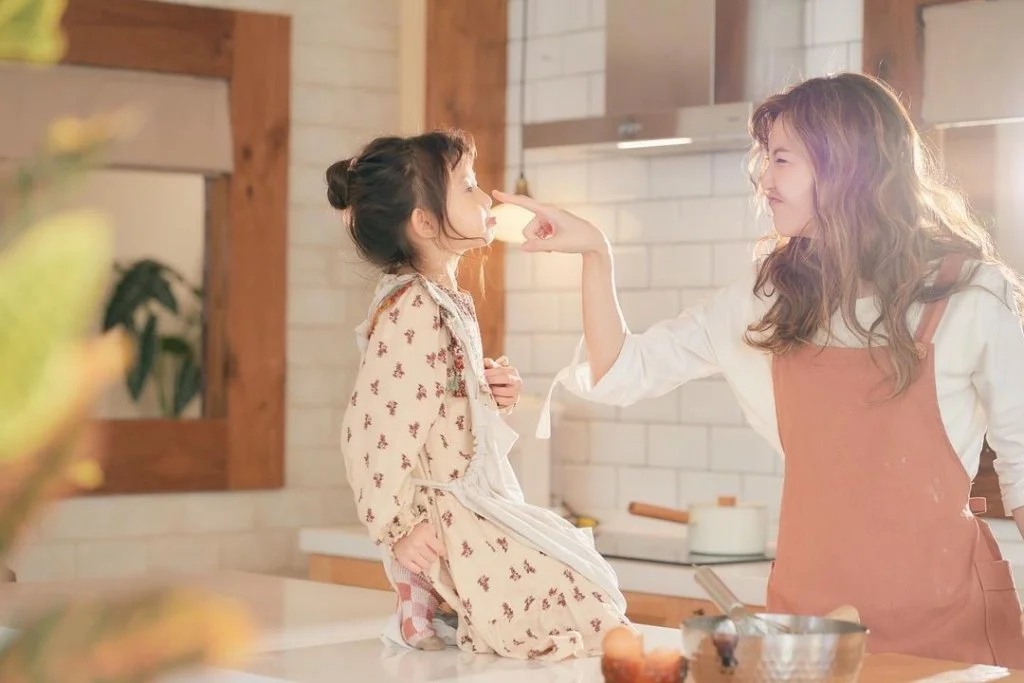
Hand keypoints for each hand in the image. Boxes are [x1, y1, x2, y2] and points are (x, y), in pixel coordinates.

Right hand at [393, 522, 445, 573]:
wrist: (397, 532)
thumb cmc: (416, 530)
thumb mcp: (428, 528)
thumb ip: (436, 537)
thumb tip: (444, 551)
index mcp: (425, 534)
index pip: (440, 549)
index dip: (441, 551)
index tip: (440, 552)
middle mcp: (417, 544)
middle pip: (433, 558)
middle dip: (431, 556)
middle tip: (427, 552)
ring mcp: (410, 553)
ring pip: (426, 565)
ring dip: (425, 562)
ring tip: (421, 556)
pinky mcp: (403, 560)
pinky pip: (417, 570)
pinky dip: (418, 566)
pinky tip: (416, 560)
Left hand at [484, 356, 521, 408]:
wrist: (504, 390)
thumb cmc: (498, 378)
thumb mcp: (494, 370)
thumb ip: (490, 365)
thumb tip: (486, 361)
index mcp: (512, 371)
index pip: (502, 370)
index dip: (491, 372)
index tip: (483, 373)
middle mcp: (517, 380)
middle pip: (506, 378)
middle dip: (493, 379)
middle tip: (483, 381)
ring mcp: (517, 391)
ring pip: (506, 391)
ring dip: (495, 390)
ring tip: (487, 389)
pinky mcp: (514, 400)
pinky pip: (505, 401)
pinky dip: (497, 399)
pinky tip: (493, 396)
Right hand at [492, 190, 609, 254]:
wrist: (594, 241)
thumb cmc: (578, 240)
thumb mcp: (558, 245)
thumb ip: (539, 246)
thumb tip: (521, 248)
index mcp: (548, 211)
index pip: (524, 202)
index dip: (509, 198)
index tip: (495, 192)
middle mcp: (546, 212)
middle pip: (527, 229)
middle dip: (533, 240)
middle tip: (548, 249)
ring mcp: (547, 219)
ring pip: (531, 233)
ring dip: (539, 242)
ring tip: (553, 246)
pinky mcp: (549, 224)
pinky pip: (537, 234)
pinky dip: (542, 241)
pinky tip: (553, 245)